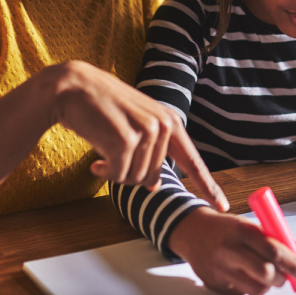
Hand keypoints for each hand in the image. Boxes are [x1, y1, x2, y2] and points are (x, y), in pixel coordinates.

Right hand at [46, 61, 227, 208]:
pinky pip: (118, 176)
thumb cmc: (102, 109)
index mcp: (170, 122)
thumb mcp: (135, 127)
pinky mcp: (126, 140)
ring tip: (103, 152)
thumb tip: (154, 186)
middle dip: (129, 174)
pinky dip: (104, 173)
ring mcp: (146, 132)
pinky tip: (95, 160)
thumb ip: (151, 152)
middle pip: (152, 176)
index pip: (192, 160)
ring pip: (135, 179)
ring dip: (115, 172)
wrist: (73, 88)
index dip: (208, 185)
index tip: (222, 206)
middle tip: (111, 157)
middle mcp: (164, 125)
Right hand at [169, 207, 295, 294]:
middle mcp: (229, 250)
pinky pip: (243, 294)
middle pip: (266, 273)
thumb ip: (278, 238)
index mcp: (242, 230)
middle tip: (284, 274)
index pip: (274, 250)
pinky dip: (251, 288)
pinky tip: (246, 276)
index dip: (293, 264)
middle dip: (281, 277)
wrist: (192, 232)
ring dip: (267, 284)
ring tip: (263, 273)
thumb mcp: (251, 226)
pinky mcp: (214, 285)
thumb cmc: (227, 228)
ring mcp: (220, 269)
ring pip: (256, 289)